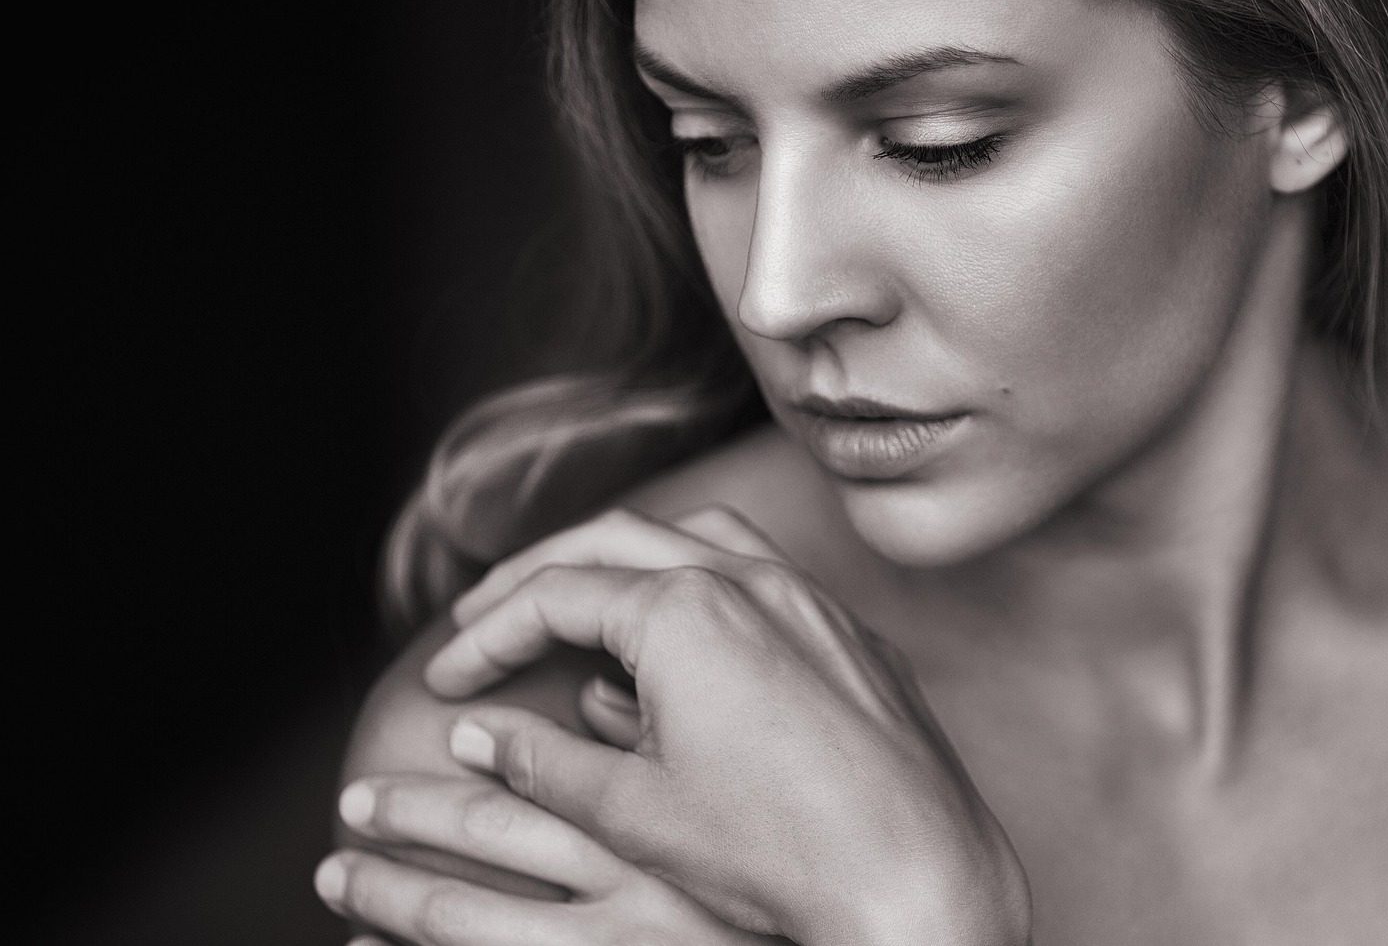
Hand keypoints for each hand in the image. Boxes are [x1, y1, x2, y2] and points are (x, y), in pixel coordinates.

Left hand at [315, 773, 785, 944]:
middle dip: (408, 813)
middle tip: (354, 800)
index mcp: (670, 844)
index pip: (556, 781)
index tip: (448, 731)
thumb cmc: (785, 900)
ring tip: (336, 872)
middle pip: (490, 837)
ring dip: (384, 891)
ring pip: (457, 921)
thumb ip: (672, 767)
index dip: (488, 750)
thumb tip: (605, 694)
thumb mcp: (734, 833)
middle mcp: (631, 904)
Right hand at [421, 506, 1031, 945]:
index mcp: (686, 612)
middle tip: (485, 618)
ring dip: (627, 558)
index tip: (447, 679)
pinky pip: (765, 578)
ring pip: (699, 537)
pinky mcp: (853, 634)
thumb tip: (478, 733)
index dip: (487, 636)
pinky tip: (684, 638)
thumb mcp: (632, 812)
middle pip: (615, 540)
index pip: (555, 597)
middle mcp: (753, 581)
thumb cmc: (777, 851)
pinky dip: (703, 584)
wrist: (913, 876)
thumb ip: (543, 761)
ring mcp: (812, 600)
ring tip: (580, 601)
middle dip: (540, 576)